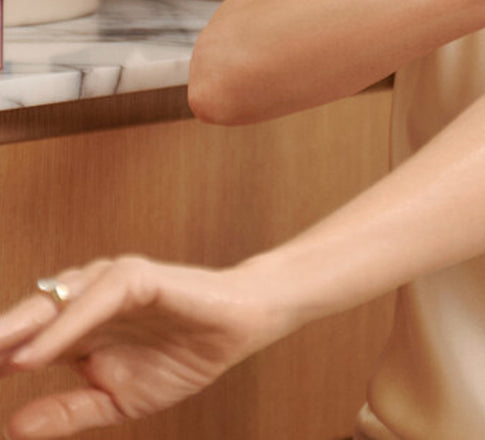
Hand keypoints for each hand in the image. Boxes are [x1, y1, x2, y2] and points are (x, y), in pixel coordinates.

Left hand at [0, 257, 279, 437]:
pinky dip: (61, 327)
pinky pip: (93, 298)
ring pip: (50, 302)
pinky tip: (31, 357)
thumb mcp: (120, 400)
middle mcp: (86, 302)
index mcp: (77, 331)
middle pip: (25, 320)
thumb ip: (70, 411)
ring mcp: (110, 286)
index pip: (20, 346)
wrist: (244, 327)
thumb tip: (12, 428)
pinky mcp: (139, 277)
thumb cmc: (185, 355)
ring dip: (11, 332)